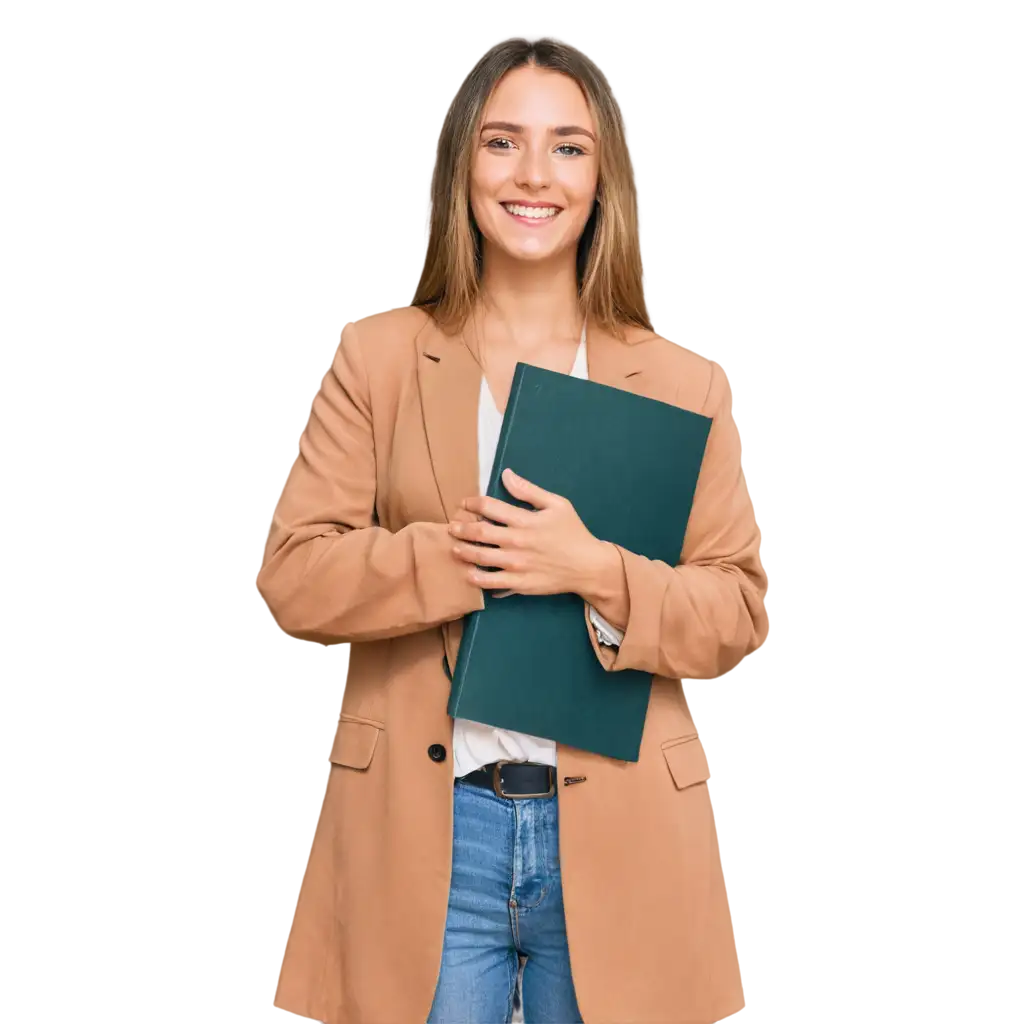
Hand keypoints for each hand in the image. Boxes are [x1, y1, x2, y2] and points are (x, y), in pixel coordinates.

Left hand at [448, 468, 611, 596]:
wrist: (587, 566)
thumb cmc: (572, 533)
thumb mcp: (557, 504)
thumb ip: (529, 491)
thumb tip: (506, 474)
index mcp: (525, 520)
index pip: (489, 507)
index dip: (472, 503)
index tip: (465, 504)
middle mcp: (516, 542)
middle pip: (479, 533)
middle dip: (461, 528)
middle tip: (452, 527)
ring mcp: (516, 564)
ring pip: (480, 558)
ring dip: (463, 551)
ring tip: (455, 548)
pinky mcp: (519, 583)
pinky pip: (490, 582)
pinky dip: (476, 578)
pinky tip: (469, 573)